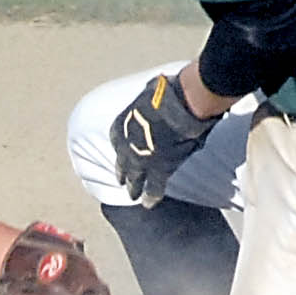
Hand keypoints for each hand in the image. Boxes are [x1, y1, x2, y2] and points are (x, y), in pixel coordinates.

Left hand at [111, 72, 218, 206]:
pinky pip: (152, 188)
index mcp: (122, 124)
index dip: (119, 148)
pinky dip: (151, 196)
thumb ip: (148, 100)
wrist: (179, 105)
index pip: (116, 140)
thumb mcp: (149, 93)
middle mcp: (126, 145)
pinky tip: (148, 204)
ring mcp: (140, 160)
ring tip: (133, 196)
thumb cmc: (167, 93)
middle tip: (120, 181)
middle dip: (122, 172)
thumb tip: (155, 90)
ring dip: (133, 188)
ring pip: (134, 179)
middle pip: (122, 163)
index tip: (120, 154)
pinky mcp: (158, 170)